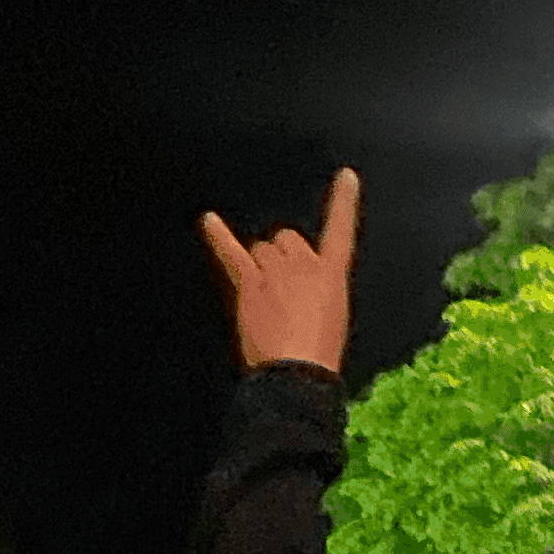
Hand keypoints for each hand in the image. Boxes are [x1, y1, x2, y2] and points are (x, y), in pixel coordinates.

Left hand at [200, 167, 361, 374]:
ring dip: (259, 267)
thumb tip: (296, 293)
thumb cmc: (317, 359)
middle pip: (286, 239)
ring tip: (263, 301)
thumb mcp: (332, 322)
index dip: (343, 202)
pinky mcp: (248, 283)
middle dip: (281, 260)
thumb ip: (316, 295)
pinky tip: (207, 221)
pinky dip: (217, 236)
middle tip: (280, 295)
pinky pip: (230, 251)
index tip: (346, 177)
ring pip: (261, 249)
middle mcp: (304, 263)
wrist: (297, 376)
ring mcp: (274, 271)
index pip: (340, 229)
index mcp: (332, 275)